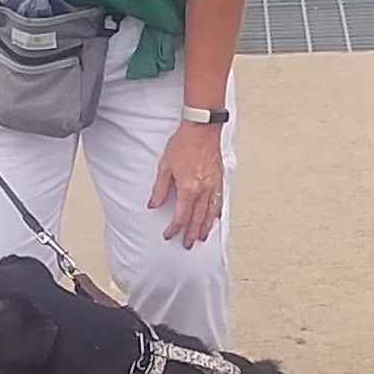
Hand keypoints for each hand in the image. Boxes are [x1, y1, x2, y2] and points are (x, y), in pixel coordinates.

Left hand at [149, 120, 224, 246]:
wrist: (202, 128)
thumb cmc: (184, 143)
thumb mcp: (165, 166)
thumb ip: (160, 188)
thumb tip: (154, 204)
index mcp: (188, 189)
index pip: (180, 217)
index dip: (174, 228)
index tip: (168, 234)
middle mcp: (203, 191)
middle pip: (196, 220)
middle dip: (191, 234)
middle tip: (187, 245)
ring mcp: (213, 186)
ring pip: (210, 214)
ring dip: (205, 228)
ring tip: (201, 237)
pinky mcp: (219, 180)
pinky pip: (218, 202)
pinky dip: (216, 213)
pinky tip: (214, 218)